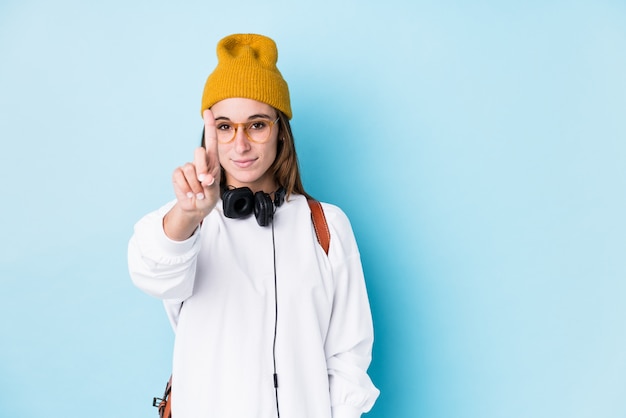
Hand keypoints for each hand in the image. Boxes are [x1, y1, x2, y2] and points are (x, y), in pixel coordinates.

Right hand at [164, 110, 220, 239]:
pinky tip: (190, 193)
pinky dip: (186, 188)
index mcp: (212, 161)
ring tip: (198, 193)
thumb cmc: (208, 197)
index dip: (209, 125)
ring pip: (190, 169)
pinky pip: (180, 177)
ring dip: (195, 185)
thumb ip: (211, 185)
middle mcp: (199, 161)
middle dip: (202, 168)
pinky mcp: (178, 174)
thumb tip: (205, 179)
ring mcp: (187, 166)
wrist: (196, 208)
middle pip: (198, 151)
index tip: (208, 112)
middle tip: (204, 183)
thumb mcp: (213, 193)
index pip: (211, 140)